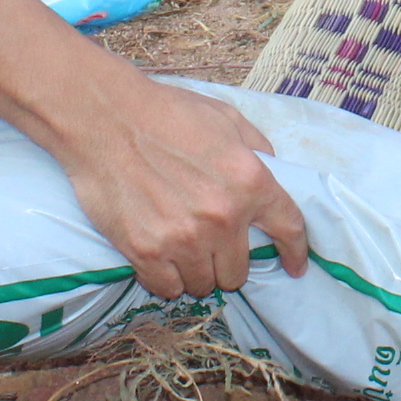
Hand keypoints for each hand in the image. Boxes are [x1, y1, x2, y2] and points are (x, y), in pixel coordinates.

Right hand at [54, 72, 310, 298]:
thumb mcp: (226, 118)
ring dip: (195, 272)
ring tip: (181, 251)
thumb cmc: (165, 112)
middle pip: (238, 272)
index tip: (294, 267)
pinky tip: (159, 260)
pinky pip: (166, 288)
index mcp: (250, 182)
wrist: (105, 116)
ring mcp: (183, 239)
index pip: (288, 229)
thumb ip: (256, 147)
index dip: (295, 252)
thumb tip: (271, 170)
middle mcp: (222, 217)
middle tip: (210, 246)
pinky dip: (165, 278)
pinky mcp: (146, 251)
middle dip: (227, 261)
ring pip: (203, 285)